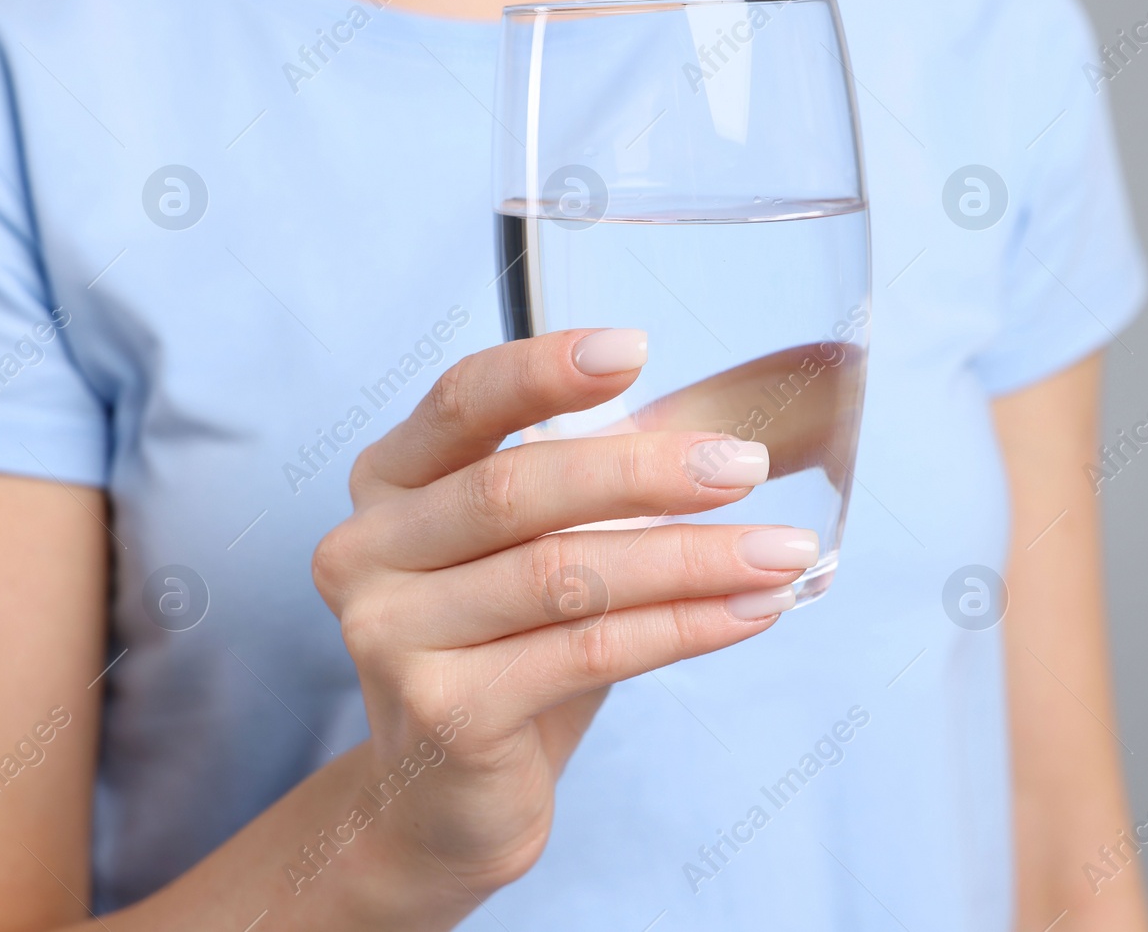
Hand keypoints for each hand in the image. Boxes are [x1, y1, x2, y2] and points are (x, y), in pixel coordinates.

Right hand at [309, 328, 817, 894]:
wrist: (446, 799)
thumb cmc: (509, 650)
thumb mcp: (538, 549)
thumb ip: (596, 485)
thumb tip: (727, 433)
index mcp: (389, 484)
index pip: (459, 402)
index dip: (542, 370)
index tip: (635, 347)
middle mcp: (366, 551)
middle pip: (517, 491)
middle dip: (646, 474)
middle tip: (745, 467)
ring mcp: (390, 636)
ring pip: (564, 577)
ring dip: (691, 559)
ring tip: (781, 552)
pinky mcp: (443, 714)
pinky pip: (588, 653)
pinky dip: (683, 627)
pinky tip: (751, 612)